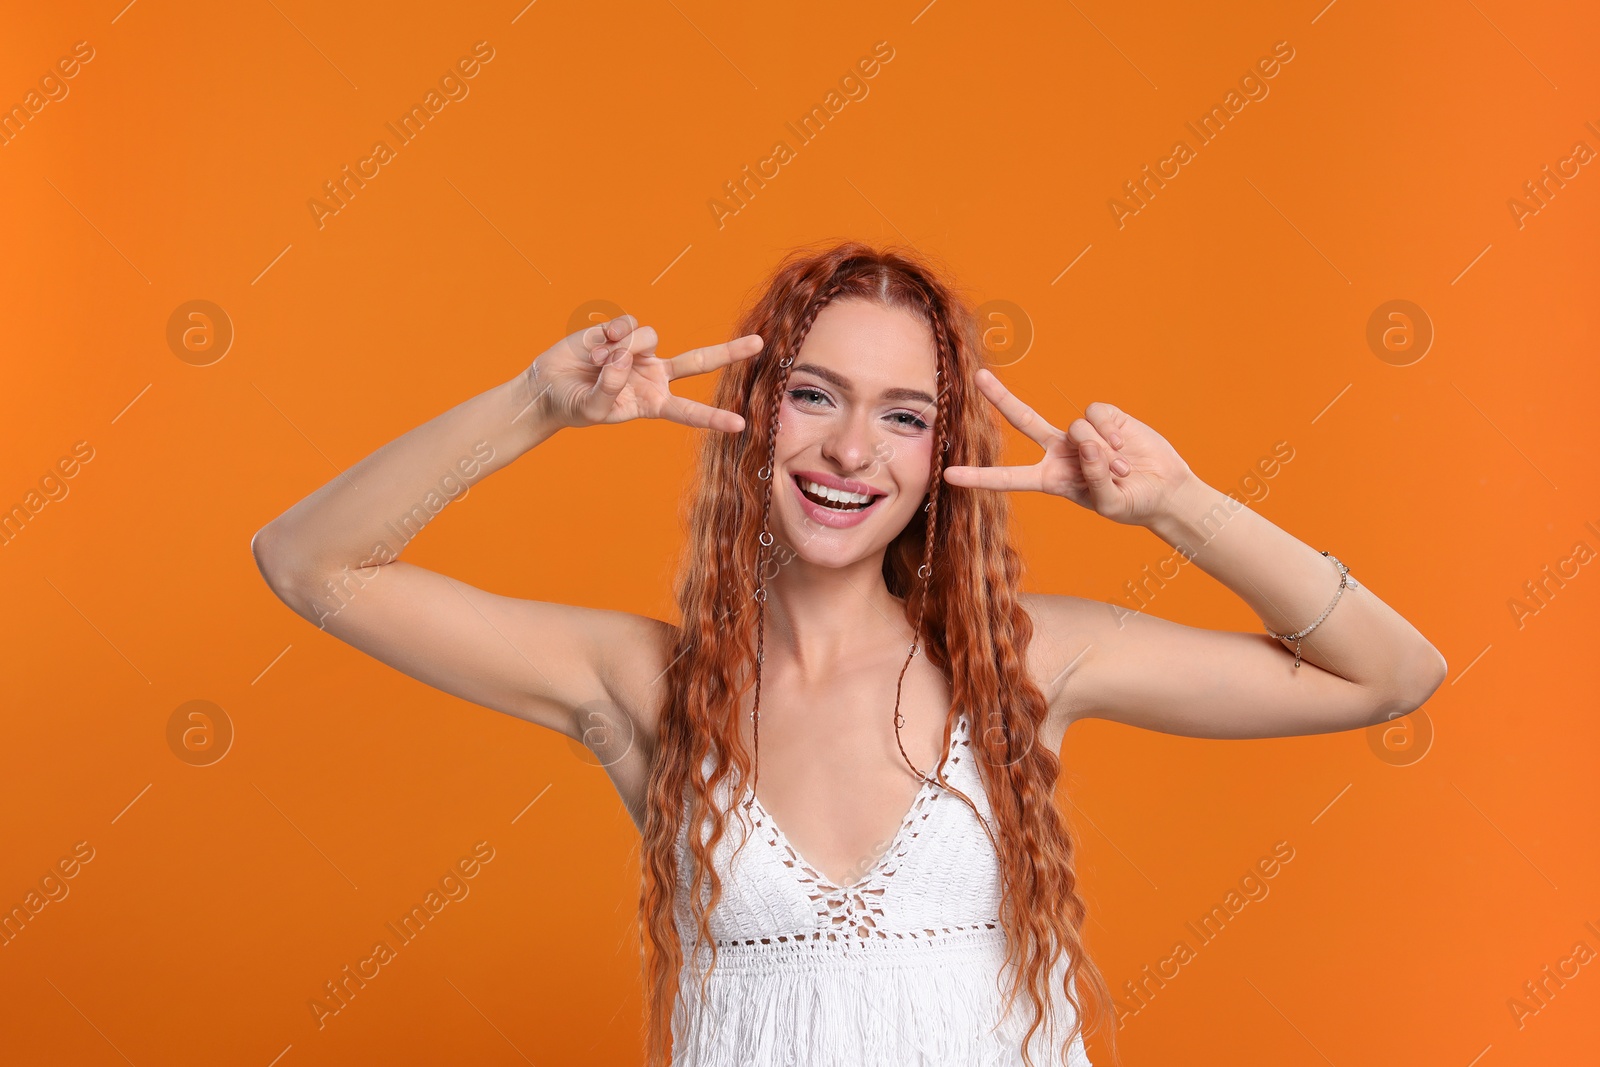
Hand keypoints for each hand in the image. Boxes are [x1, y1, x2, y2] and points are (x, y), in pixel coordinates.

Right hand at [525, 315, 761, 432]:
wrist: (548, 386)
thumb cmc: (572, 406)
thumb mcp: (592, 409)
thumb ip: (610, 389)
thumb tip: (623, 359)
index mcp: (653, 403)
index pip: (689, 412)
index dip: (713, 417)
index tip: (739, 424)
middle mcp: (654, 376)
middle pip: (699, 362)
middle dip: (729, 352)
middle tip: (759, 344)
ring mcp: (641, 352)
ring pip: (649, 337)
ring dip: (622, 349)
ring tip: (597, 362)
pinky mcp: (624, 332)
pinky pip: (630, 325)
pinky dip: (612, 334)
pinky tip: (597, 343)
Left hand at [942, 367, 1197, 526]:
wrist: (1165, 488)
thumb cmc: (1132, 503)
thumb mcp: (1110, 504)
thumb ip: (1094, 477)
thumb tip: (1086, 443)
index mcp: (1051, 479)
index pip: (1008, 478)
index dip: (979, 477)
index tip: (948, 475)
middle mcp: (1059, 451)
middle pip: (1023, 419)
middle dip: (1001, 397)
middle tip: (978, 377)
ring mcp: (1080, 432)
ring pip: (1077, 426)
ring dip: (1103, 451)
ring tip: (1121, 469)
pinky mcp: (1105, 417)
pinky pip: (1097, 415)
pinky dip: (1113, 432)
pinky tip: (1125, 447)